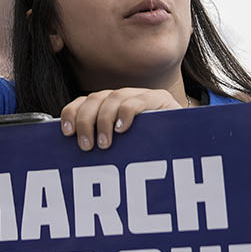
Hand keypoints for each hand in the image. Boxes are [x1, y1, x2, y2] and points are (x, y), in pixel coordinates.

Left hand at [60, 87, 182, 150]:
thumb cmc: (147, 153)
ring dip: (104, 120)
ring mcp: (141, 96)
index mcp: (109, 106)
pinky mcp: (160, 100)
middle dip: (86, 120)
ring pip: (114, 98)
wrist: (185, 143)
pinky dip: (127, 113)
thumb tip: (71, 155)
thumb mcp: (119, 149)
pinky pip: (139, 101)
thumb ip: (100, 145)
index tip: (66, 132)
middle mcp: (123, 97)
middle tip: (86, 146)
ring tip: (104, 143)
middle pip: (95, 98)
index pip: (84, 102)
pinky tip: (123, 128)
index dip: (72, 113)